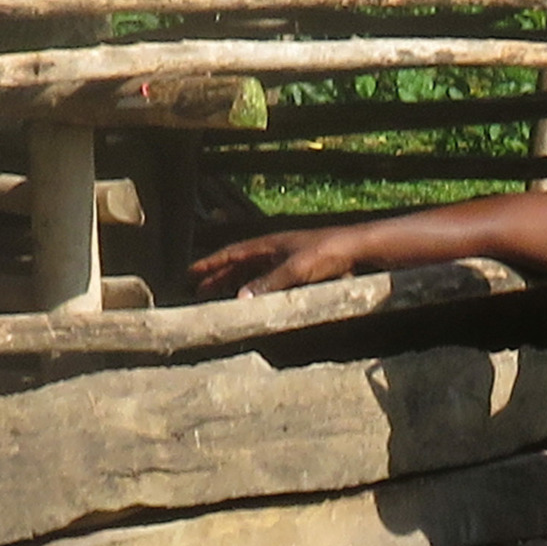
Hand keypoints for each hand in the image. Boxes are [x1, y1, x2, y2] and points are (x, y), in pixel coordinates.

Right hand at [188, 226, 366, 299]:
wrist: (357, 248)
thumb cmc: (327, 252)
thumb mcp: (296, 268)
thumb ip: (269, 283)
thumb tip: (240, 299)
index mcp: (268, 244)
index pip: (231, 254)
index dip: (210, 264)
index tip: (190, 273)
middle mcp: (273, 251)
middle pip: (238, 265)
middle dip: (217, 277)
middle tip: (199, 291)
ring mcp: (285, 260)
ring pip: (253, 273)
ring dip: (235, 284)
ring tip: (220, 298)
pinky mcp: (299, 271)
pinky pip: (269, 281)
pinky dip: (256, 290)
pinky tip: (254, 301)